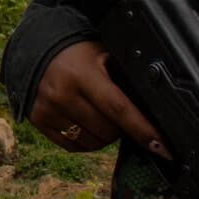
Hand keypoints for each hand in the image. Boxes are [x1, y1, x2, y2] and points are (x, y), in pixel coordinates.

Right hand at [32, 40, 169, 157]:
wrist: (36, 51)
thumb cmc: (78, 54)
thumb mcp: (103, 57)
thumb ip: (124, 80)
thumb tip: (156, 109)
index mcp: (81, 74)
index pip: (118, 109)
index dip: (143, 130)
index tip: (162, 148)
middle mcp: (62, 94)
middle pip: (107, 131)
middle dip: (121, 128)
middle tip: (117, 112)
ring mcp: (48, 110)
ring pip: (93, 143)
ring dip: (104, 136)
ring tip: (99, 116)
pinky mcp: (38, 121)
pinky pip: (73, 146)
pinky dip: (86, 140)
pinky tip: (84, 123)